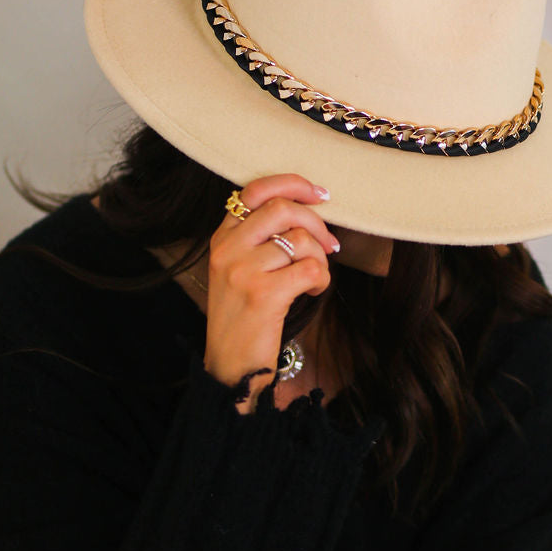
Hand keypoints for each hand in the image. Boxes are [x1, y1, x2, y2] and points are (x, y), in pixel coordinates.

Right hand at [203, 174, 339, 407]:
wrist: (231, 366)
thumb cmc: (245, 318)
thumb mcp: (239, 271)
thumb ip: (259, 240)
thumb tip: (309, 213)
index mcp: (222, 239)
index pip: (255, 191)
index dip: (292, 184)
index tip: (319, 194)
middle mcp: (228, 249)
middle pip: (282, 208)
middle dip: (316, 222)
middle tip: (329, 244)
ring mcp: (242, 271)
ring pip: (301, 241)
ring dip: (320, 259)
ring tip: (316, 277)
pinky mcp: (263, 294)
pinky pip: (310, 268)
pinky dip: (322, 278)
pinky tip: (314, 289)